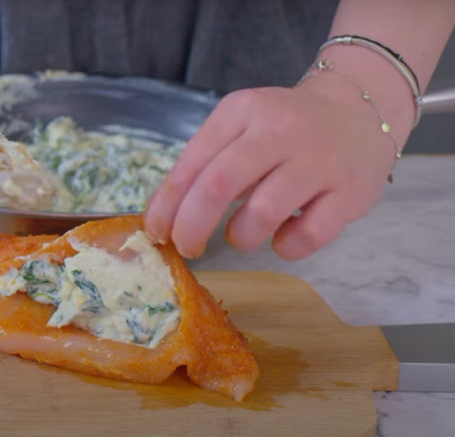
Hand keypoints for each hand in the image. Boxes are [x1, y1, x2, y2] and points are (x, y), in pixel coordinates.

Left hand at [144, 72, 406, 260]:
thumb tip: (160, 216)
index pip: (192, 163)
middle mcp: (280, 130)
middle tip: (188, 247)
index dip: (167, 205)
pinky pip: (309, 234)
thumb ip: (203, 165)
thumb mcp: (239, 129)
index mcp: (243, 112)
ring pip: (262, 212)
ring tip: (242, 236)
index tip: (157, 232)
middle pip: (218, 185)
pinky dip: (286, 247)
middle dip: (192, 226)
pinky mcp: (351, 191)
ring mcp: (319, 161)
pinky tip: (283, 238)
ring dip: (241, 237)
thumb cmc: (284, 128)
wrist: (361, 108)